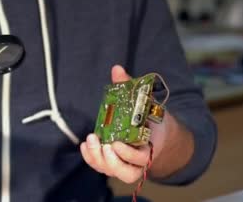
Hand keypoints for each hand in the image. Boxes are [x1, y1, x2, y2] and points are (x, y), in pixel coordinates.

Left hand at [80, 65, 167, 183]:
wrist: (156, 132)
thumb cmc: (149, 116)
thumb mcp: (145, 101)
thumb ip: (130, 87)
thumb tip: (116, 68)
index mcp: (150, 147)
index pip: (142, 158)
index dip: (128, 154)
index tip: (116, 143)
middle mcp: (139, 160)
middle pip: (127, 173)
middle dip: (112, 161)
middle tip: (104, 144)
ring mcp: (125, 164)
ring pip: (114, 173)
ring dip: (100, 160)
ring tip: (92, 141)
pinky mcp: (114, 163)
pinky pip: (103, 167)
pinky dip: (92, 159)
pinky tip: (85, 145)